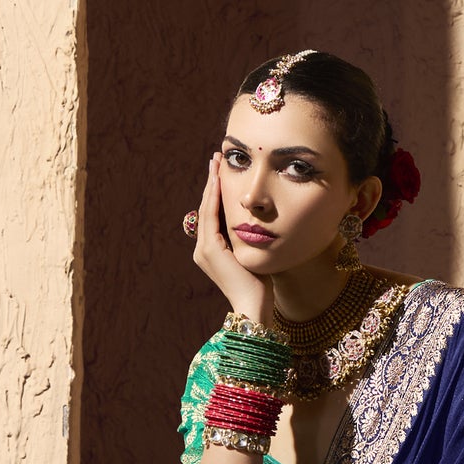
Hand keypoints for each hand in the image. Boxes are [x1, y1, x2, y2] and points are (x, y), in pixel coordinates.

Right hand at [191, 154, 275, 327]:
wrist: (254, 306)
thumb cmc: (260, 285)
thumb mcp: (253, 256)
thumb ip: (249, 240)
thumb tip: (258, 224)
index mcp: (212, 251)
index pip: (212, 214)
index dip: (215, 191)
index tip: (221, 170)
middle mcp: (203, 250)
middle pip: (206, 207)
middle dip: (211, 181)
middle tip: (216, 158)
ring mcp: (204, 251)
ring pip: (206, 208)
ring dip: (211, 183)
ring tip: (215, 162)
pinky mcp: (210, 251)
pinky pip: (211, 217)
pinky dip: (214, 198)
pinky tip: (218, 180)